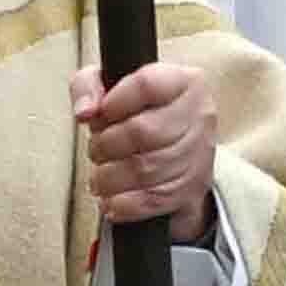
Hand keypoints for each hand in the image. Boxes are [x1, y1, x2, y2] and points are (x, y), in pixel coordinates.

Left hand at [76, 58, 217, 240]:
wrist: (173, 146)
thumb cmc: (136, 112)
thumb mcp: (110, 86)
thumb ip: (88, 86)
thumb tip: (85, 112)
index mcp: (183, 81)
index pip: (147, 85)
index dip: (114, 102)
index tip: (102, 112)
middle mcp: (199, 114)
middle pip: (143, 132)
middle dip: (107, 145)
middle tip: (96, 150)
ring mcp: (200, 153)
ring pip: (146, 170)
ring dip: (110, 177)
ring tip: (100, 176)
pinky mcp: (193, 187)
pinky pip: (154, 199)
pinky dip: (123, 203)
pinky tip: (110, 199)